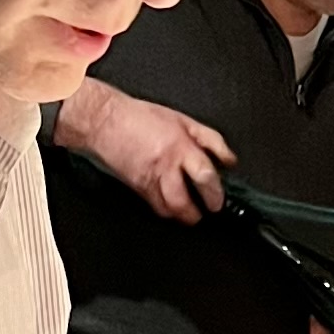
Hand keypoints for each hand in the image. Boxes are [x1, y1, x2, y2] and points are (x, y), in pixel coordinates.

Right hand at [59, 79, 231, 223]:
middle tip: (208, 210)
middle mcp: (164, 167)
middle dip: (199, 212)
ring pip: (168, 210)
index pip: (205, 175)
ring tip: (192, 212)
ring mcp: (149, 180)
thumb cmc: (141, 118)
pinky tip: (173, 205)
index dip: (216, 192)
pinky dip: (167, 210)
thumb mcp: (183, 121)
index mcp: (180, 147)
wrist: (105, 122)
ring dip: (183, 216)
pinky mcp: (137, 188)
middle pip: (184, 202)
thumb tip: (228, 160)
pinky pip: (155, 207)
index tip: (219, 198)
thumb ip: (210, 140)